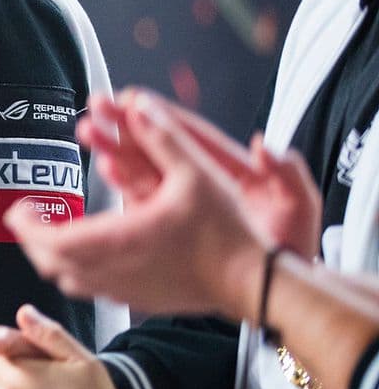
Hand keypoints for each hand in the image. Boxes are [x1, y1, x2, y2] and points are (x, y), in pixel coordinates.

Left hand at [11, 90, 278, 318]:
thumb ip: (163, 137)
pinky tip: (91, 251)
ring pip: (68, 279)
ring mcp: (125, 290)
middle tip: (30, 215)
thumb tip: (138, 105)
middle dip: (32, 238)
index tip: (18, 208)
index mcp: (117, 240)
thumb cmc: (227, 232)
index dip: (25, 224)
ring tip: (55, 230)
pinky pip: (93, 288)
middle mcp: (113, 270)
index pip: (48, 239)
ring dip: (53, 255)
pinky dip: (78, 270)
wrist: (253, 282)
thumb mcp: (197, 173)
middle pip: (49, 262)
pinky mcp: (140, 300)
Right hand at [79, 92, 320, 259]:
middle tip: (99, 105)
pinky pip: (140, 199)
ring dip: (116, 147)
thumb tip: (266, 145)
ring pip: (143, 168)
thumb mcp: (299, 209)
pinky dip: (121, 182)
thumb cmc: (288, 251)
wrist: (272, 290)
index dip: (163, 115)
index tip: (135, 98)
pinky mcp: (167, 225)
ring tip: (90, 129)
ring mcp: (181, 203)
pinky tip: (105, 168)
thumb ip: (289, 176)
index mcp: (231, 170)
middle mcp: (201, 182)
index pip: (191, 135)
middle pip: (159, 146)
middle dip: (127, 124)